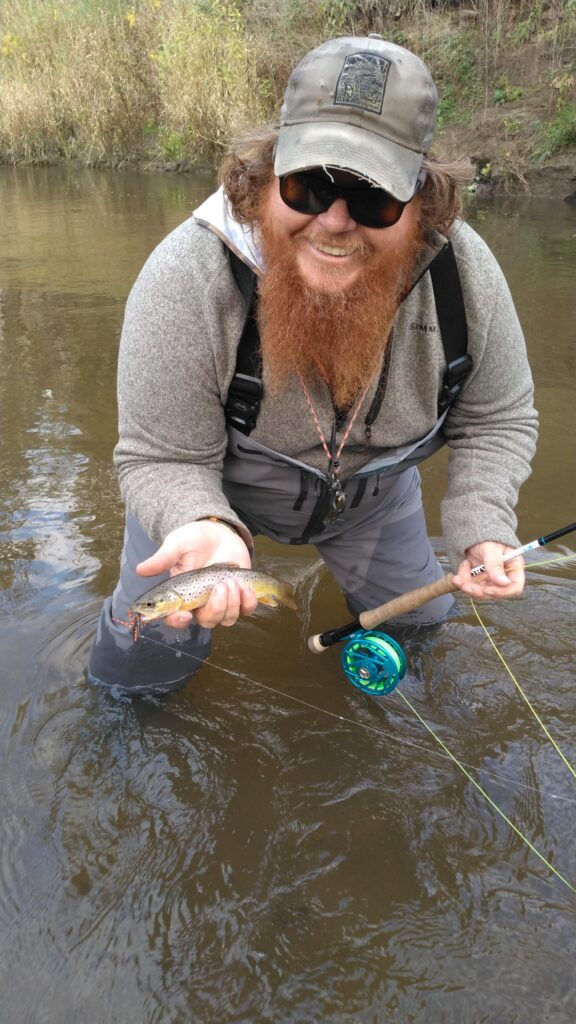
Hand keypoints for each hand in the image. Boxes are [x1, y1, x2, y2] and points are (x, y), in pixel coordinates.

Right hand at [136, 520, 257, 628]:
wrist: (219, 532)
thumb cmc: (193, 539)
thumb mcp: (177, 545)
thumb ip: (162, 559)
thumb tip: (140, 570)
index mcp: (180, 596)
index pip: (175, 618)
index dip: (178, 621)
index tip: (185, 614)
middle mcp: (200, 603)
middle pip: (207, 622)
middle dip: (216, 607)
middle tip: (220, 585)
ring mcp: (221, 601)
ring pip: (227, 619)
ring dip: (232, 603)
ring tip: (231, 580)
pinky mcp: (239, 596)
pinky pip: (246, 610)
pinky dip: (247, 602)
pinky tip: (244, 586)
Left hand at [452, 541, 524, 599]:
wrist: (474, 533)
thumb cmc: (487, 538)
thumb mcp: (491, 549)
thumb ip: (496, 565)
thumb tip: (504, 583)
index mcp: (513, 568)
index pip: (515, 587)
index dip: (502, 592)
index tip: (487, 590)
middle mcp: (503, 577)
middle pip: (494, 593)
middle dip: (478, 591)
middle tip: (465, 585)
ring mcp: (490, 580)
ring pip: (480, 593)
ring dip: (467, 587)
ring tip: (457, 578)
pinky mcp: (479, 580)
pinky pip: (470, 586)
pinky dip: (463, 580)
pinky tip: (463, 566)